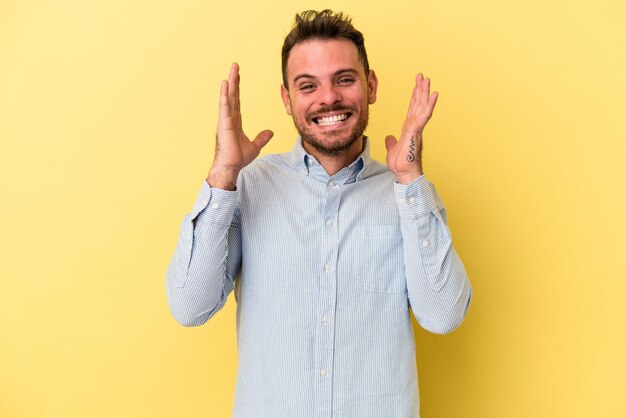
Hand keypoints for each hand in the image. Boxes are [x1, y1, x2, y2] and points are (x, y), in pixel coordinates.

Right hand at [207, 63, 273, 189]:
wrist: (231, 167)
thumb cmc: (238, 158)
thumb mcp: (255, 146)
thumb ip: (262, 137)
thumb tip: (270, 132)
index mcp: (235, 121)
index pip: (237, 101)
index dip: (238, 88)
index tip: (238, 76)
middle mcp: (229, 117)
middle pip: (232, 95)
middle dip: (234, 80)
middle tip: (235, 66)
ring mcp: (225, 119)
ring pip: (228, 97)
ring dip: (230, 83)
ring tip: (231, 70)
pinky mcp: (224, 123)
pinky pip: (224, 106)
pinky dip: (224, 94)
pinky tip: (225, 84)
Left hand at [384, 74, 437, 183]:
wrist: (404, 173)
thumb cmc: (401, 164)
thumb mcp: (392, 149)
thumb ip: (391, 142)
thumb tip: (389, 137)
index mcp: (409, 128)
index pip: (412, 109)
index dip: (414, 97)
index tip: (417, 85)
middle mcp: (414, 126)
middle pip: (418, 104)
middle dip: (420, 89)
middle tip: (422, 76)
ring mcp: (417, 127)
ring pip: (422, 106)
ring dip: (424, 92)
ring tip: (427, 79)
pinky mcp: (417, 131)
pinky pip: (424, 115)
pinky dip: (429, 104)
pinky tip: (433, 94)